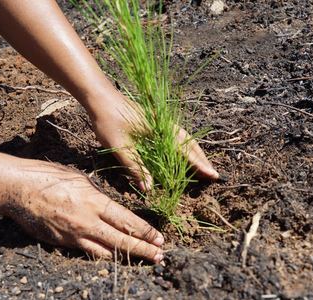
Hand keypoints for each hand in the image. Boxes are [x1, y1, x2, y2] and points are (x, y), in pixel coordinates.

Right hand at [6, 160, 163, 262]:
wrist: (17, 190)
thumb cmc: (48, 177)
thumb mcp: (80, 179)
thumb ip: (97, 195)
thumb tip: (110, 206)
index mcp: (94, 202)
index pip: (127, 221)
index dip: (146, 232)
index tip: (160, 239)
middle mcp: (87, 222)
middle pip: (121, 241)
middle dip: (143, 250)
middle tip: (160, 257)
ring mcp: (73, 235)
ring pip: (105, 253)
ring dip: (125, 257)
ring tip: (141, 261)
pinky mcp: (61, 243)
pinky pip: (86, 252)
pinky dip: (101, 256)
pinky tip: (112, 259)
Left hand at [86, 91, 219, 190]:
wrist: (100, 97)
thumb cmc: (108, 120)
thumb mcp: (120, 147)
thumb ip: (135, 168)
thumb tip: (149, 189)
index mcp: (159, 130)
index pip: (184, 150)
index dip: (199, 164)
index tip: (212, 175)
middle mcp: (163, 124)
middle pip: (190, 142)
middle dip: (202, 159)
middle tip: (213, 174)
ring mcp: (159, 121)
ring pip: (184, 137)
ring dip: (195, 151)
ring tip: (203, 165)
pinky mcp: (153, 121)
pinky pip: (176, 134)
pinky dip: (184, 145)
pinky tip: (183, 152)